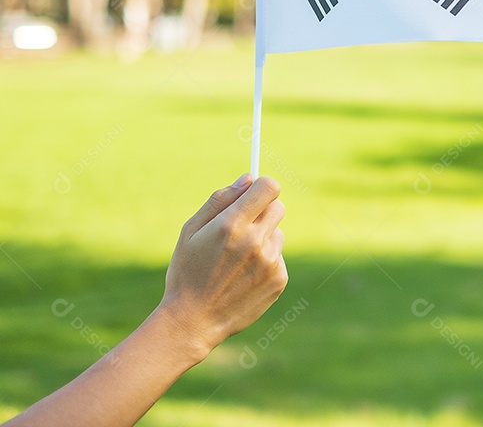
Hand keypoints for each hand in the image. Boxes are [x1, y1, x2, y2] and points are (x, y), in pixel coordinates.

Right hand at [155, 174, 287, 359]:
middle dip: (262, 211)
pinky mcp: (279, 279)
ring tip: (237, 260)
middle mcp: (255, 241)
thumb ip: (220, 199)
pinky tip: (243, 277)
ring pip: (277, 233)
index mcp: (232, 225)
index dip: (262, 187)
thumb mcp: (191, 231)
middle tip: (242, 227)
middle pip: (278, 207)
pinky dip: (265, 262)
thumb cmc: (187, 272)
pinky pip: (278, 257)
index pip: (269, 187)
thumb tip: (248, 177)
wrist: (193, 321)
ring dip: (263, 239)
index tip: (254, 194)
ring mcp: (270, 262)